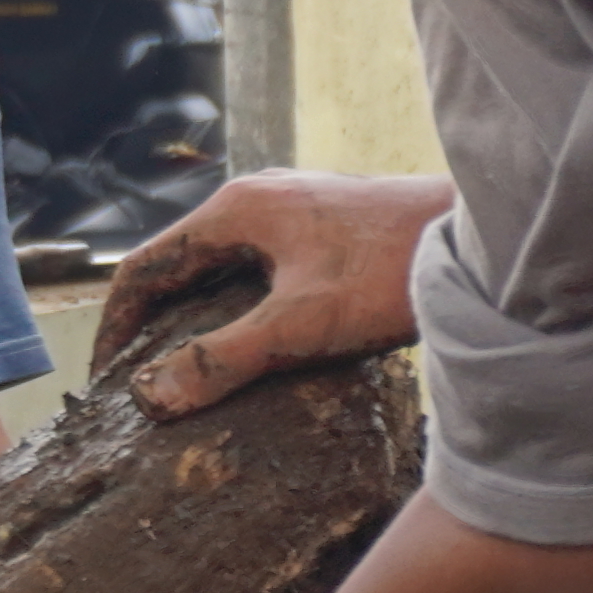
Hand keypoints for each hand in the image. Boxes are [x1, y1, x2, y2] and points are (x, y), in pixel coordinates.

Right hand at [106, 171, 453, 416]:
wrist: (485, 236)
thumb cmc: (395, 272)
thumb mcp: (301, 325)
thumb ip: (224, 359)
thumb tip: (149, 396)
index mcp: (237, 209)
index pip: (145, 266)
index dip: (117, 325)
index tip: (107, 377)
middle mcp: (258, 196)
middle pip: (180, 261)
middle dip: (153, 321)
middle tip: (141, 380)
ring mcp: (295, 206)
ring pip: (223, 263)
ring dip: (198, 313)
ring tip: (191, 370)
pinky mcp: (327, 223)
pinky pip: (260, 264)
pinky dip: (239, 303)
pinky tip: (259, 343)